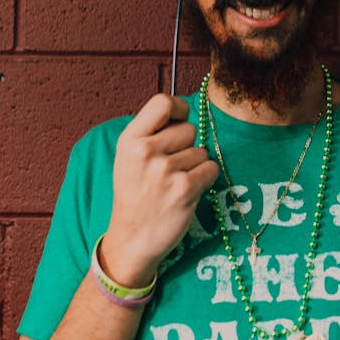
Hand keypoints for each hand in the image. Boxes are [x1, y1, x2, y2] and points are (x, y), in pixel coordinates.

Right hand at [100, 94, 217, 286]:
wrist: (132, 238)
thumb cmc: (134, 194)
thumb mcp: (128, 158)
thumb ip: (150, 132)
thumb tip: (182, 112)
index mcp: (130, 140)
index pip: (163, 102)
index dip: (178, 109)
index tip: (178, 121)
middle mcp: (146, 152)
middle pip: (189, 128)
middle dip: (186, 145)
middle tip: (170, 167)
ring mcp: (165, 171)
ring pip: (201, 151)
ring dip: (194, 166)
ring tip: (174, 183)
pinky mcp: (185, 189)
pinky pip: (211, 168)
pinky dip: (205, 179)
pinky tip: (187, 191)